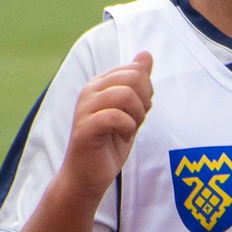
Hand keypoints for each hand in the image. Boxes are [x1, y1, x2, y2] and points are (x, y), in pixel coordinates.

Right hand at [59, 52, 152, 200]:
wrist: (87, 176)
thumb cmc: (108, 144)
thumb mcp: (129, 111)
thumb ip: (137, 84)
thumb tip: (146, 54)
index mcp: (99, 83)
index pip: (135, 70)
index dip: (146, 90)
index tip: (138, 110)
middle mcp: (90, 90)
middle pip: (133, 78)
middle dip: (144, 101)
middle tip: (136, 120)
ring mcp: (85, 108)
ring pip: (126, 95)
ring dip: (137, 115)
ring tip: (129, 128)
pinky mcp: (86, 127)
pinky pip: (116, 116)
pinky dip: (128, 127)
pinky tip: (123, 136)